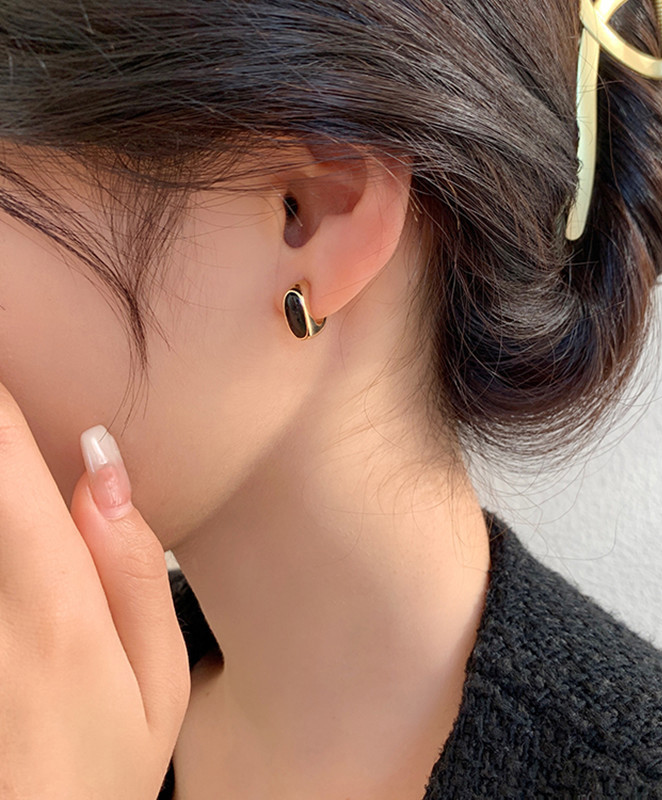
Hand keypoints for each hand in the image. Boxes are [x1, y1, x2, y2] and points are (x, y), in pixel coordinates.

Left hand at [0, 381, 189, 798]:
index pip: (9, 467)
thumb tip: (104, 472)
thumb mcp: (157, 684)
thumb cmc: (94, 777)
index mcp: (53, 608)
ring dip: (2, 482)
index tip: (2, 335)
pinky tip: (23, 518)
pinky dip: (3, 521)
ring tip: (26, 475)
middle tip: (13, 390)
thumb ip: (133, 569)